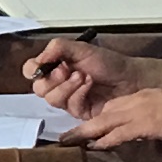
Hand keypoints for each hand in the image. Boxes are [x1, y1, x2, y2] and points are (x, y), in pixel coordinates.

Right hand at [22, 35, 140, 116]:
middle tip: (67, 70)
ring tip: (83, 76)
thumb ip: (58, 48)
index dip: (34, 70)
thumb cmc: (108, 63)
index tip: (44, 65)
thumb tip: (40, 59)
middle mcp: (59, 84)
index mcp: (55, 67)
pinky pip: (70, 106)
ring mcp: (68, 99)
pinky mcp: (79, 112)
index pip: (32, 70)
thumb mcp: (81, 49)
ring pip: (52, 99)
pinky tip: (89, 85)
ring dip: (67, 86)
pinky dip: (79, 93)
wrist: (130, 78)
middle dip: (52, 79)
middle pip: (38, 89)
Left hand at [70, 86, 161, 150]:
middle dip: (85, 125)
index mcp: (143, 97)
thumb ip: (155, 119)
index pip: (114, 107)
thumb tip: (149, 129)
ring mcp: (138, 111)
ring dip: (85, 132)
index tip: (85, 129)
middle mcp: (136, 101)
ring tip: (68, 142)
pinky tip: (93, 146)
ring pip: (104, 121)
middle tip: (67, 136)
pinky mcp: (144, 123)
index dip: (98, 119)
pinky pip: (118, 132)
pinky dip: (104, 139)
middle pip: (103, 112)